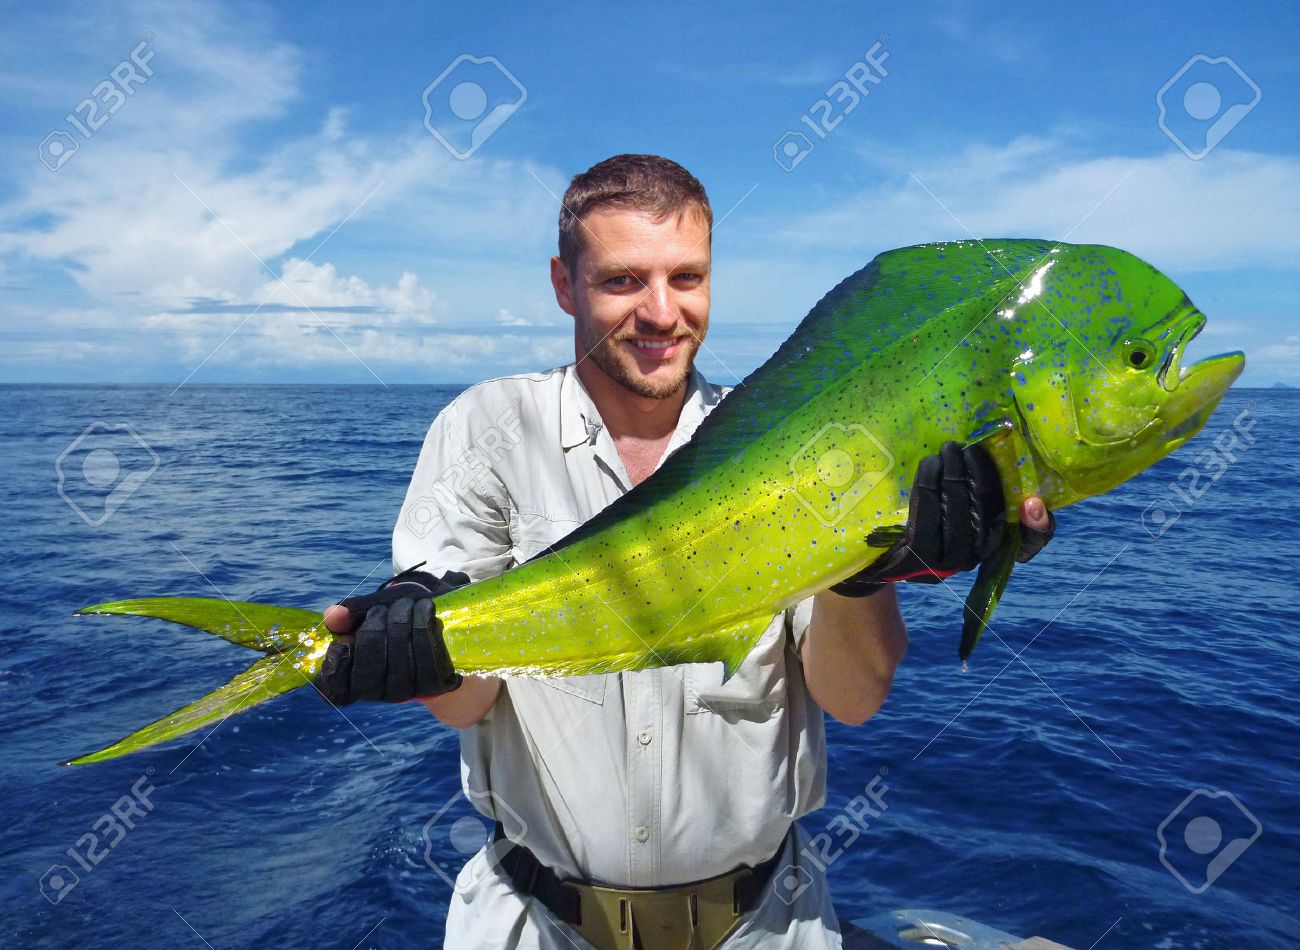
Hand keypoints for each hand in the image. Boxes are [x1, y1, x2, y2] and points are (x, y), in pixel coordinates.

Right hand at [315, 567, 469, 705]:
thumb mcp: (365, 618)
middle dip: (376, 623)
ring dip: (401, 618)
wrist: (431, 642)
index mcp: (352, 684)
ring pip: (400, 650)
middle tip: (382, 609)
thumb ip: (346, 617)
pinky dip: (424, 622)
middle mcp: (377, 694)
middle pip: (370, 656)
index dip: (337, 661)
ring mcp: (406, 691)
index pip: (334, 688)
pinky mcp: (433, 684)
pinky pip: (427, 649)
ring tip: (405, 604)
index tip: (344, 639)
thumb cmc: (390, 627)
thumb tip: (331, 615)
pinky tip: (424, 609)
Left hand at [831, 442, 1054, 596]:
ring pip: (961, 512)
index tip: (1034, 501)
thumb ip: (973, 490)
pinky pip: (930, 513)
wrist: (875, 557)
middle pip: (990, 513)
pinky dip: (931, 484)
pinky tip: (929, 464)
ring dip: (956, 475)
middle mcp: (974, 558)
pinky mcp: (919, 555)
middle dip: (982, 474)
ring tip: (949, 450)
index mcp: (988, 546)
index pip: (1028, 542)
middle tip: (970, 447)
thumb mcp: (950, 510)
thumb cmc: (920, 525)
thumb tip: (983, 455)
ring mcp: (947, 561)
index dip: (1038, 525)